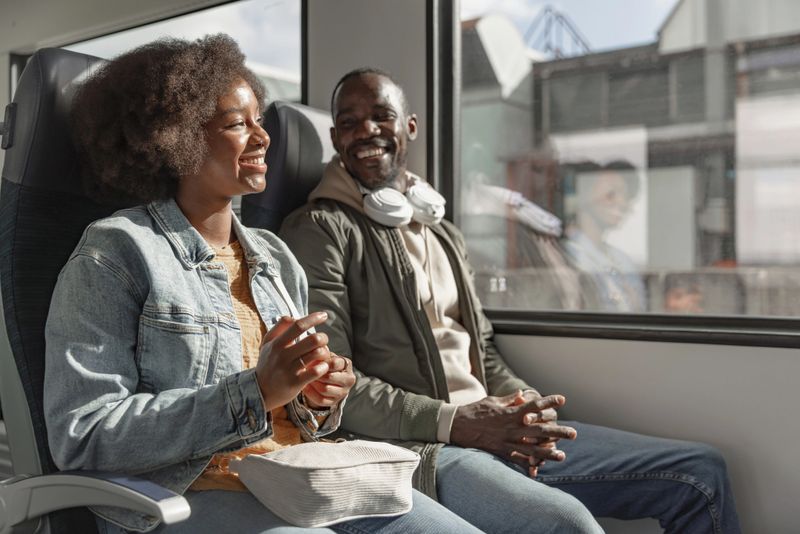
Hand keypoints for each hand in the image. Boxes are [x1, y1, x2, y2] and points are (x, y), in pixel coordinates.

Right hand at [255, 312, 331, 411]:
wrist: (259, 391)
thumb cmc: (267, 365)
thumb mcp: (267, 345)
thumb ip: (279, 328)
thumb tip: (292, 317)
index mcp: (277, 343)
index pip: (298, 325)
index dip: (313, 318)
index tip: (323, 315)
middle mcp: (283, 355)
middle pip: (313, 339)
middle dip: (323, 338)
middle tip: (323, 341)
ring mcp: (289, 369)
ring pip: (317, 353)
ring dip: (325, 352)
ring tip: (323, 355)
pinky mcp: (295, 383)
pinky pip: (316, 372)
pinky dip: (323, 367)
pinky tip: (322, 367)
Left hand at [302, 353, 354, 408]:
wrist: (326, 379)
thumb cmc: (324, 364)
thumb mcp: (325, 357)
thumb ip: (321, 354)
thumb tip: (313, 352)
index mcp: (347, 365)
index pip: (334, 363)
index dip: (321, 362)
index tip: (312, 361)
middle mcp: (349, 379)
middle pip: (329, 377)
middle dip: (316, 374)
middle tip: (306, 371)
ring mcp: (343, 392)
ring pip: (324, 389)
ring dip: (312, 383)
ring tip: (305, 378)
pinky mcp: (334, 402)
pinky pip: (320, 400)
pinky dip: (310, 393)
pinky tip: (304, 387)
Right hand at [450, 391, 576, 472]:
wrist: (458, 425)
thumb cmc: (475, 410)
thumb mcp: (493, 400)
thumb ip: (510, 399)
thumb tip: (523, 394)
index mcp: (511, 412)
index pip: (534, 405)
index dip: (549, 402)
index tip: (562, 400)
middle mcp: (512, 427)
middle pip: (539, 429)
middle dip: (558, 431)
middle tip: (573, 434)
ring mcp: (507, 441)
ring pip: (532, 448)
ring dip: (549, 452)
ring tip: (563, 455)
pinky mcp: (500, 451)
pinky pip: (517, 460)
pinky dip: (529, 464)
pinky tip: (539, 468)